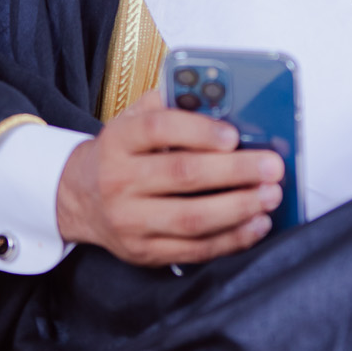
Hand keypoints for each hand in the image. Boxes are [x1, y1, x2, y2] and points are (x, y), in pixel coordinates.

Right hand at [56, 92, 284, 266]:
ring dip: (239, 207)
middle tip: (272, 167)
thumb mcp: (134, 119)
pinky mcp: (144, 252)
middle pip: (183, 175)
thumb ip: (171, 104)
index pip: (158, 130)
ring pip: (191, 217)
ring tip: (270, 196)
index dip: (200, 130)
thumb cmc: (121, 154)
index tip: (234, 135)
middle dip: (235, 171)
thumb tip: (223, 98)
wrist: (80, 198)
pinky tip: (256, 224)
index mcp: (118, 140)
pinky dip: (232, 239)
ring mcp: (130, 221)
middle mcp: (119, 180)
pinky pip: (194, 249)